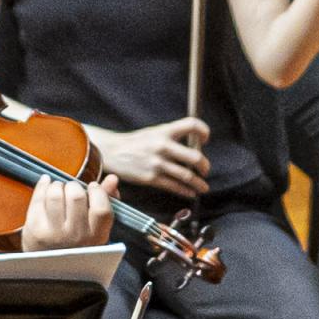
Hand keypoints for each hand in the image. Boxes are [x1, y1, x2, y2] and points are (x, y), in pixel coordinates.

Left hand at [18, 168, 113, 250]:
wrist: (47, 266)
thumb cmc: (75, 241)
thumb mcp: (96, 227)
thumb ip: (106, 201)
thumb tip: (112, 179)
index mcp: (97, 237)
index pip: (101, 208)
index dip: (97, 192)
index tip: (92, 188)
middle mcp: (76, 237)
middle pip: (76, 196)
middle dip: (73, 186)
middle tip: (71, 189)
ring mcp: (54, 234)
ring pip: (55, 195)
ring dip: (57, 185)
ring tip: (58, 189)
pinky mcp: (35, 230)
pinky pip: (38, 198)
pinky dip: (43, 185)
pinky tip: (46, 184)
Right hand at [90, 117, 215, 199]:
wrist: (112, 151)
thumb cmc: (136, 142)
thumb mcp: (154, 132)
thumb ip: (172, 136)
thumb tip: (194, 147)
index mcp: (165, 131)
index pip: (192, 125)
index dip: (203, 131)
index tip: (205, 140)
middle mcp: (163, 146)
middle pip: (195, 157)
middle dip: (205, 166)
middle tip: (206, 170)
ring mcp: (157, 163)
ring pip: (187, 176)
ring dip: (199, 183)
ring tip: (203, 187)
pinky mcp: (151, 178)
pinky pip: (174, 186)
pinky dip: (186, 191)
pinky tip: (190, 193)